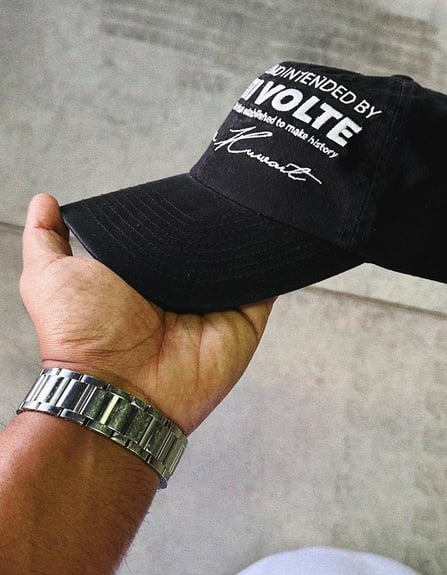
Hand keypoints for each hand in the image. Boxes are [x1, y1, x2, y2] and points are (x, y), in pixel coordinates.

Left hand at [19, 194, 273, 434]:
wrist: (116, 388)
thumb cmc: (80, 336)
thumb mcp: (48, 277)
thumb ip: (46, 239)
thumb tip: (45, 201)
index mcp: (143, 277)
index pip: (166, 236)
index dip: (172, 213)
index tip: (178, 186)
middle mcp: (181, 291)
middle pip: (208, 245)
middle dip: (212, 219)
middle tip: (216, 189)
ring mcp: (217, 305)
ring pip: (241, 260)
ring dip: (246, 234)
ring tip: (249, 199)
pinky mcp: (245, 319)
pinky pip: (267, 283)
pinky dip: (273, 260)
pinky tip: (272, 229)